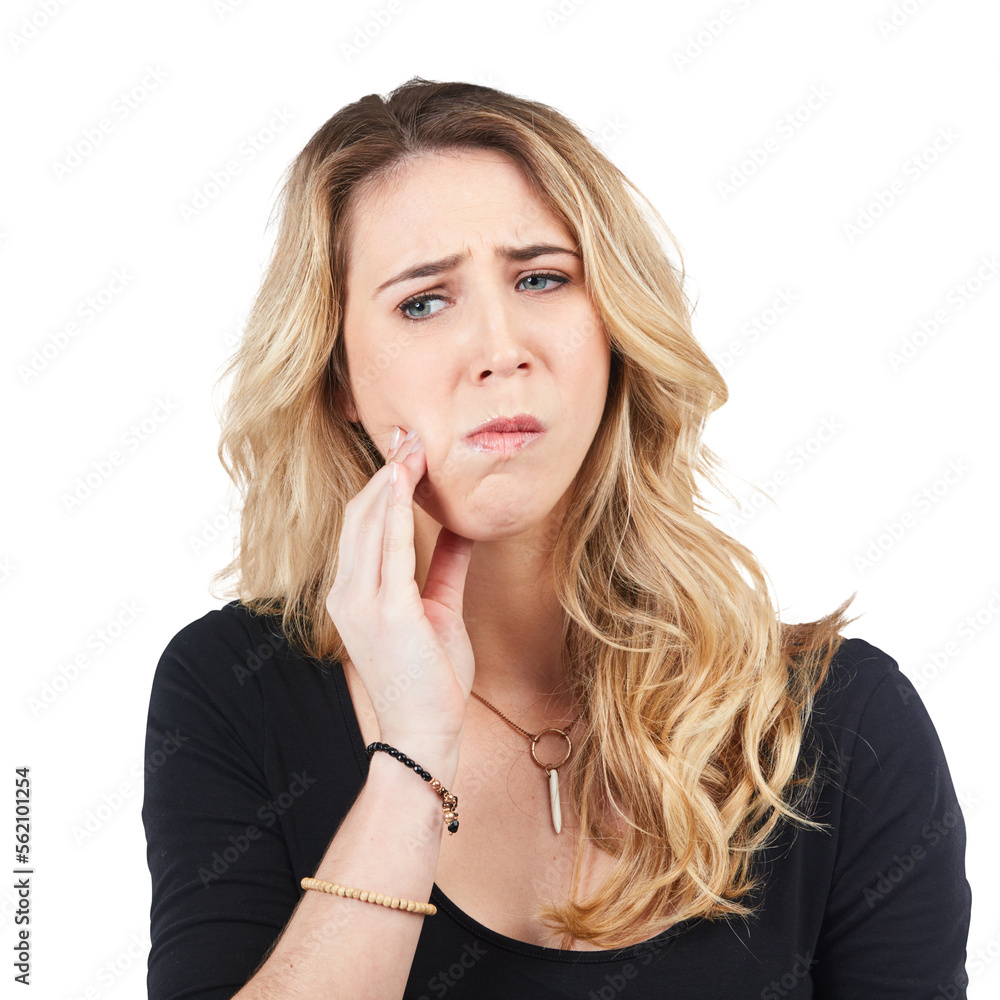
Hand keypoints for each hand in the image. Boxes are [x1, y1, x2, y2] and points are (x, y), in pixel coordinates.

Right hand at [326, 427, 475, 762]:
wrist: (426, 732)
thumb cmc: (432, 677)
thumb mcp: (439, 610)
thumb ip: (444, 566)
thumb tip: (460, 526)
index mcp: (355, 592)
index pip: (362, 523)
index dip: (381, 484)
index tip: (405, 451)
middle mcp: (348, 592)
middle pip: (360, 513)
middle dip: (385, 470)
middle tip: (411, 433)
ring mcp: (361, 601)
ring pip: (368, 520)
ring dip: (391, 478)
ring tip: (413, 443)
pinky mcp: (386, 611)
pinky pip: (387, 546)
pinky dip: (394, 508)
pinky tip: (406, 478)